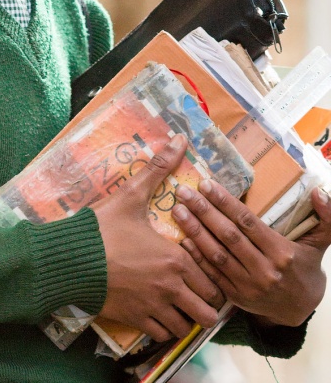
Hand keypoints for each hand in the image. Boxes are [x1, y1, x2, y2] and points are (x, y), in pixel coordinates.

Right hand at [91, 134, 223, 341]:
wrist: (68, 257)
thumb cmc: (101, 227)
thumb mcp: (130, 196)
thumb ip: (158, 169)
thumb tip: (178, 138)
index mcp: (175, 259)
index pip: (212, 279)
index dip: (210, 276)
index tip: (200, 270)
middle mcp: (171, 287)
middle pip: (207, 310)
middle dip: (203, 302)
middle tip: (192, 290)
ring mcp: (153, 308)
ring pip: (187, 327)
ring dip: (184, 317)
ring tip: (175, 303)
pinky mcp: (135, 321)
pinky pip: (163, 335)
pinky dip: (163, 327)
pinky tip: (155, 311)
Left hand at [173, 181, 330, 326]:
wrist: (299, 310)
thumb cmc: (304, 267)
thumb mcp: (318, 244)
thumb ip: (325, 218)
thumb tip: (320, 191)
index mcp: (282, 252)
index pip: (248, 223)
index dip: (225, 203)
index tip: (206, 184)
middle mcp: (264, 270)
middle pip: (228, 236)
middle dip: (203, 211)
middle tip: (183, 191)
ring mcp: (247, 286)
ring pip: (216, 255)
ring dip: (194, 231)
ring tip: (177, 210)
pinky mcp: (234, 296)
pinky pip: (211, 274)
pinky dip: (195, 256)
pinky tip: (181, 238)